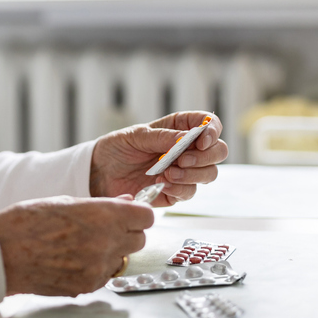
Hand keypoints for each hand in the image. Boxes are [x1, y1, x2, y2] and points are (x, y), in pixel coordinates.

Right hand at [0, 196, 152, 295]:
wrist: (2, 254)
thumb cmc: (26, 222)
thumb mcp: (65, 202)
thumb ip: (101, 205)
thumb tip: (126, 203)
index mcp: (103, 216)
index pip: (146, 217)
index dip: (137, 214)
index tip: (128, 214)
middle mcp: (107, 243)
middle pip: (139, 240)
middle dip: (126, 233)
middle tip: (104, 229)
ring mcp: (98, 268)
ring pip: (123, 259)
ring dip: (111, 252)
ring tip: (82, 245)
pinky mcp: (88, 286)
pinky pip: (105, 275)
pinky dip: (96, 268)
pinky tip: (73, 259)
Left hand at [89, 111, 227, 206]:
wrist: (99, 172)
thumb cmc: (117, 147)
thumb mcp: (136, 136)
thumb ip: (162, 137)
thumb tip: (187, 138)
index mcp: (179, 129)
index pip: (210, 125)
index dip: (212, 131)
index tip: (202, 140)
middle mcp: (187, 150)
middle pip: (218, 152)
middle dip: (206, 157)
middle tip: (182, 160)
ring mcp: (184, 172)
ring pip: (209, 174)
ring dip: (192, 175)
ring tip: (167, 174)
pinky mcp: (174, 192)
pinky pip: (189, 192)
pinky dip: (179, 189)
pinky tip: (162, 184)